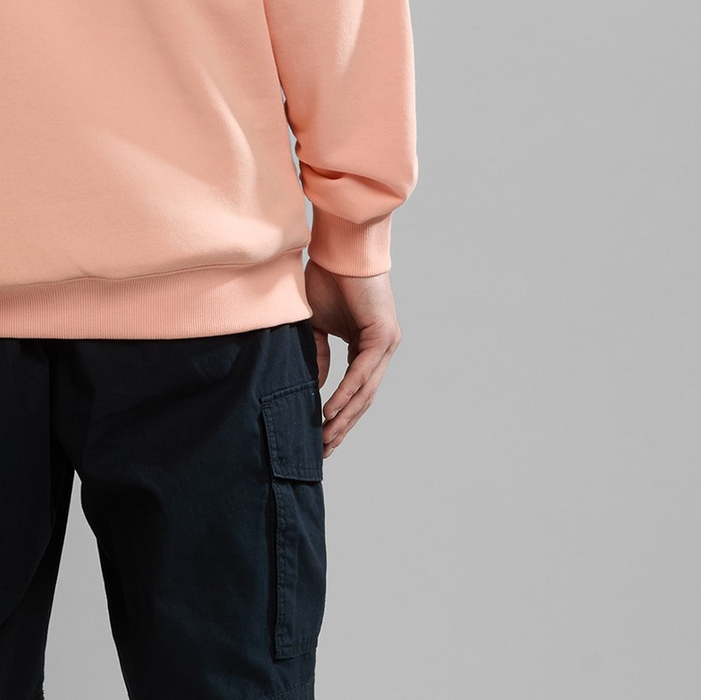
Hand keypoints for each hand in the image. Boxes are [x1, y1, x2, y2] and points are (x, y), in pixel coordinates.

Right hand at [304, 266, 400, 456]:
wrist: (339, 249)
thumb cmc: (326, 279)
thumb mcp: (314, 326)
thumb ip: (316, 355)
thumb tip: (315, 385)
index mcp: (367, 346)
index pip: (356, 390)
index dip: (340, 416)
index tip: (322, 438)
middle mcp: (381, 348)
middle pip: (364, 398)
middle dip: (343, 426)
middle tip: (324, 450)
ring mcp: (386, 343)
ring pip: (366, 391)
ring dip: (345, 417)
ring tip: (326, 439)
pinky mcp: (384, 335)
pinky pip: (363, 372)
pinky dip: (347, 393)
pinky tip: (332, 412)